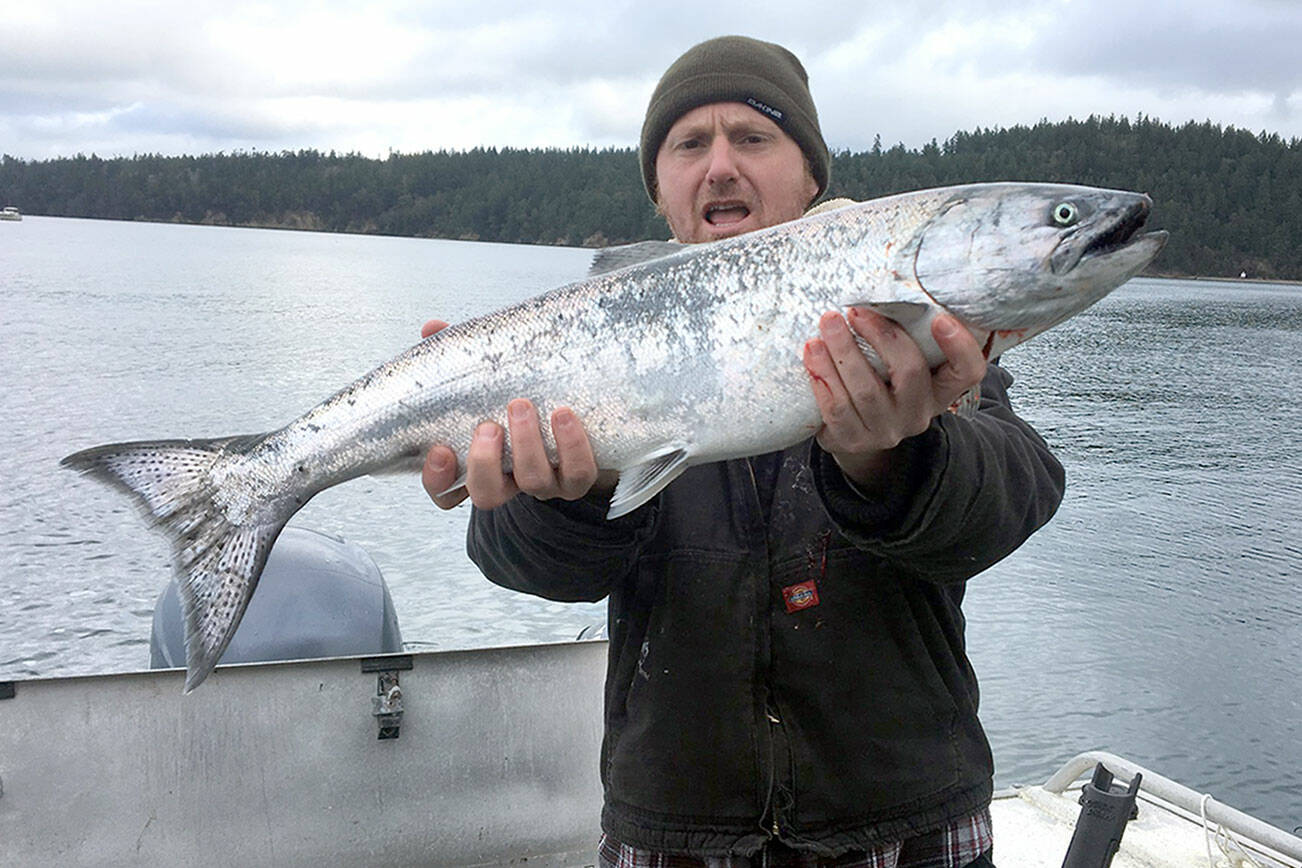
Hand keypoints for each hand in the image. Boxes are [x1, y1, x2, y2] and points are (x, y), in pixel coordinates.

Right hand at [418, 319, 605, 510]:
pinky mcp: (579, 476)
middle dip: (484, 463)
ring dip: (528, 446)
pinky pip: (578, 473)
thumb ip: (459, 359)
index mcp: (480, 464)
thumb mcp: (489, 379)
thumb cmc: (526, 396)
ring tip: (523, 406)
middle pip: (487, 495)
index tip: (441, 450)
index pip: (446, 491)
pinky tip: (564, 414)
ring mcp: (546, 482)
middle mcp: (511, 480)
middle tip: (488, 426)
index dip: (438, 479)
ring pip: (534, 482)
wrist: (588, 416)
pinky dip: (572, 446)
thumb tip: (432, 329)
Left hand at [802, 307, 985, 488]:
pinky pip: (837, 409)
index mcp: (940, 389)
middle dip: (880, 336)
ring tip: (825, 326)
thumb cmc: (879, 381)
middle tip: (853, 311)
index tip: (940, 319)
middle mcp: (919, 413)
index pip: (967, 371)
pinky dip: (822, 378)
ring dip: (842, 352)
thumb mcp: (899, 362)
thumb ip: (903, 335)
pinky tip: (812, 355)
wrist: (853, 430)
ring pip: (865, 390)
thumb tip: (885, 287)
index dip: (960, 346)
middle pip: (909, 372)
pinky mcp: (854, 440)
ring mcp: (887, 430)